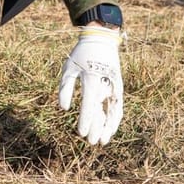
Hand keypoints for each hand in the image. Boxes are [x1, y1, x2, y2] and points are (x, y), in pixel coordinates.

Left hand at [57, 26, 123, 144]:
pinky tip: (110, 129)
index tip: (81, 133)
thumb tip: (65, 109)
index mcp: (92, 78)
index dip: (85, 120)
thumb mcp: (69, 68)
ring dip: (108, 127)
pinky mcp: (119, 87)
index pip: (89, 104)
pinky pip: (118, 106)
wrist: (101, 41)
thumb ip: (66, 88)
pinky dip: (115, 118)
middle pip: (102, 110)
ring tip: (103, 141)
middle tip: (91, 142)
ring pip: (113, 111)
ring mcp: (114, 86)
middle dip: (97, 128)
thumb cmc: (81, 55)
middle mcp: (106, 84)